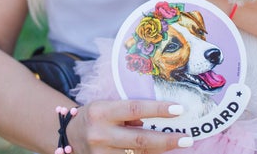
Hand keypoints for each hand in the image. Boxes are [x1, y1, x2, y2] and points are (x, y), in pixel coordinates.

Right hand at [67, 100, 191, 153]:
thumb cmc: (95, 116)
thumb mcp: (107, 106)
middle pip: (140, 140)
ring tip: (177, 145)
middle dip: (166, 141)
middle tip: (187, 139)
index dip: (158, 110)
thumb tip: (156, 120)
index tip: (179, 109)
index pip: (135, 109)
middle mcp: (100, 135)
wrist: (68, 135)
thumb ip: (128, 112)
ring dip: (159, 152)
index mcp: (101, 112)